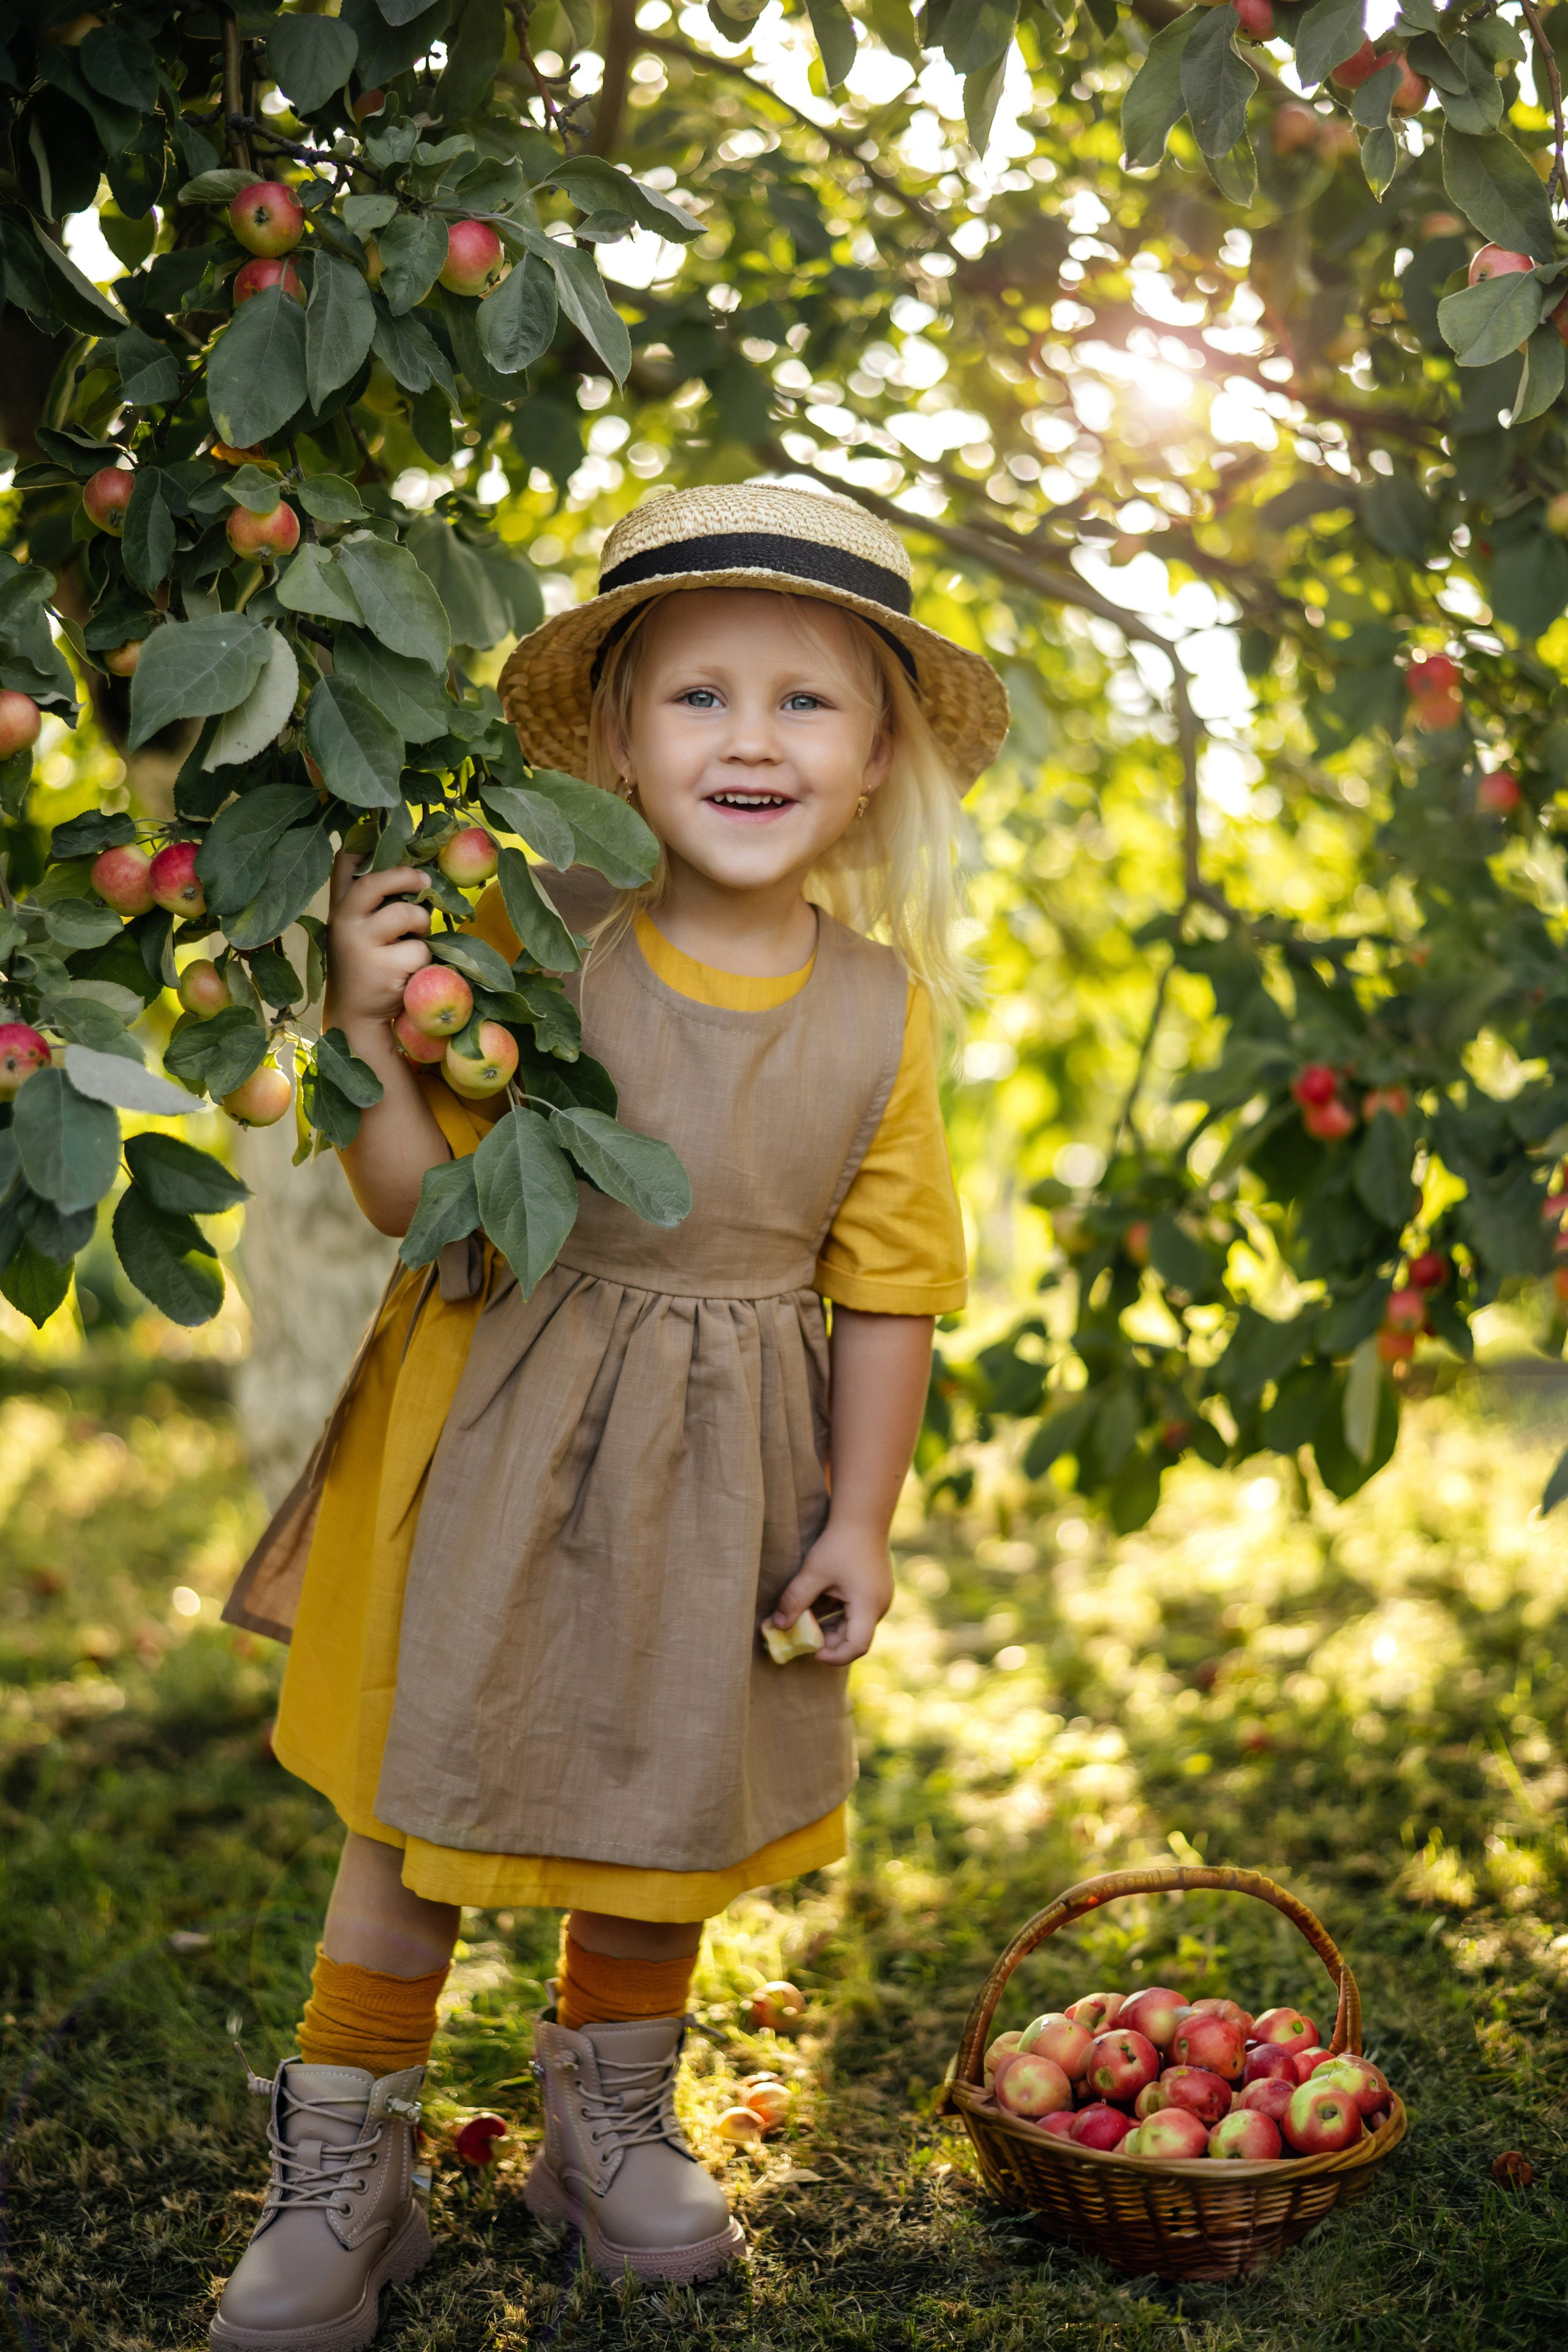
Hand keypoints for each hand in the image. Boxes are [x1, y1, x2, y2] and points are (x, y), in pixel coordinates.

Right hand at [324, 856, 431, 1040]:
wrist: (355, 1014)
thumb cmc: (364, 964)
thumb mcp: (356, 929)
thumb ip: (371, 902)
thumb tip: (412, 867)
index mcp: (339, 908)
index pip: (343, 865)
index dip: (362, 844)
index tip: (386, 838)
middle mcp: (344, 922)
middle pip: (376, 882)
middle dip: (407, 877)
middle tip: (426, 881)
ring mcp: (361, 944)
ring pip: (407, 915)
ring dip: (422, 925)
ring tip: (415, 940)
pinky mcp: (383, 968)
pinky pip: (420, 950)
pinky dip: (424, 958)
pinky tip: (410, 969)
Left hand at [768, 1521, 893, 1665]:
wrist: (862, 1516)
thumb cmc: (839, 1542)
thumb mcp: (813, 1572)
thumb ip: (795, 1601)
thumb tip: (777, 1626)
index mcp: (869, 1605)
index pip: (856, 1647)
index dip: (834, 1656)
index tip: (812, 1651)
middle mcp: (880, 1606)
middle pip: (854, 1637)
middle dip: (828, 1641)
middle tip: (803, 1635)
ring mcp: (879, 1598)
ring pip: (854, 1625)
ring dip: (831, 1626)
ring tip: (807, 1617)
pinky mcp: (875, 1590)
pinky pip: (857, 1612)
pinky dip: (838, 1613)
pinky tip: (819, 1602)